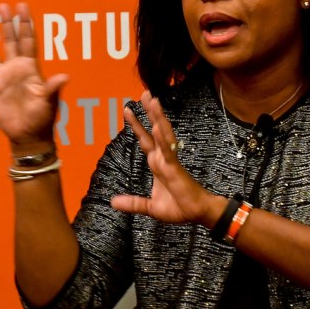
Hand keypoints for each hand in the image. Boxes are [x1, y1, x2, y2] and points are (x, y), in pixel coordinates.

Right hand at [0, 2, 68, 151]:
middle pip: (9, 41)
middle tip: (2, 5)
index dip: (25, 23)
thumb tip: (65, 76)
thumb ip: (53, 88)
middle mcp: (14, 69)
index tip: (22, 6)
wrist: (28, 135)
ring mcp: (0, 78)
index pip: (27, 40)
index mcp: (30, 68)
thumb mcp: (49, 101)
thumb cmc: (42, 118)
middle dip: (6, 23)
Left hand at [110, 92, 218, 224]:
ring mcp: (169, 161)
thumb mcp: (150, 207)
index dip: (136, 125)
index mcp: (156, 164)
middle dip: (149, 112)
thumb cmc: (178, 208)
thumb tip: (113, 202)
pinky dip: (162, 138)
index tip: (128, 110)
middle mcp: (162, 158)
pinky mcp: (175, 168)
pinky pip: (168, 150)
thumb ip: (133, 203)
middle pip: (153, 130)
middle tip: (145, 94)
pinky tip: (156, 126)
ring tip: (153, 101)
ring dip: (157, 117)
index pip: (144, 140)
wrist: (196, 214)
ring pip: (162, 134)